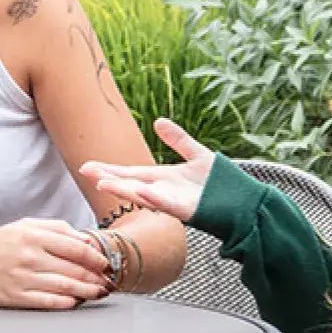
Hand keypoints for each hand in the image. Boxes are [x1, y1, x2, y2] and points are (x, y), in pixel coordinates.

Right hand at [0, 219, 111, 309]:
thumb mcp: (24, 225)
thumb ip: (56, 228)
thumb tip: (86, 238)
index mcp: (33, 234)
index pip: (77, 247)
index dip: (97, 258)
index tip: (106, 264)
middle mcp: (29, 255)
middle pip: (76, 269)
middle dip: (97, 277)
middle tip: (108, 282)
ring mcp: (23, 278)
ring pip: (66, 287)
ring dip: (88, 292)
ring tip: (99, 293)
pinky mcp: (16, 297)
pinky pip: (48, 302)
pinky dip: (66, 303)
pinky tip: (76, 303)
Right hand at [81, 117, 216, 224]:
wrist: (246, 203)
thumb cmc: (223, 184)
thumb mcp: (198, 155)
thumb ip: (179, 140)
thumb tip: (159, 122)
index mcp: (163, 179)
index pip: (130, 174)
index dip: (109, 171)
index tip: (87, 167)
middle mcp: (163, 192)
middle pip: (130, 184)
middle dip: (108, 179)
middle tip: (86, 172)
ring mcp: (174, 202)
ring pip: (144, 196)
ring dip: (124, 190)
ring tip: (103, 183)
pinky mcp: (189, 210)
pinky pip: (169, 205)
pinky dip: (155, 199)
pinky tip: (142, 192)